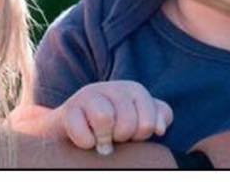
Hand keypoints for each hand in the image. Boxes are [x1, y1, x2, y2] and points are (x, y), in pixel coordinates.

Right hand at [58, 81, 172, 154]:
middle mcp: (113, 87)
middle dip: (121, 137)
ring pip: (105, 118)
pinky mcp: (69, 109)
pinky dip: (85, 142)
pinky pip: (82, 132)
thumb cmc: (114, 123)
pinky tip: (86, 140)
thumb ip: (157, 117)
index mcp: (134, 90)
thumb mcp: (139, 117)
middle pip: (127, 123)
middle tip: (114, 136)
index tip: (132, 134)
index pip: (148, 122)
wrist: (73, 123)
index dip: (141, 135)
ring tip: (101, 139)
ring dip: (103, 138)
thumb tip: (160, 128)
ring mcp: (89, 95)